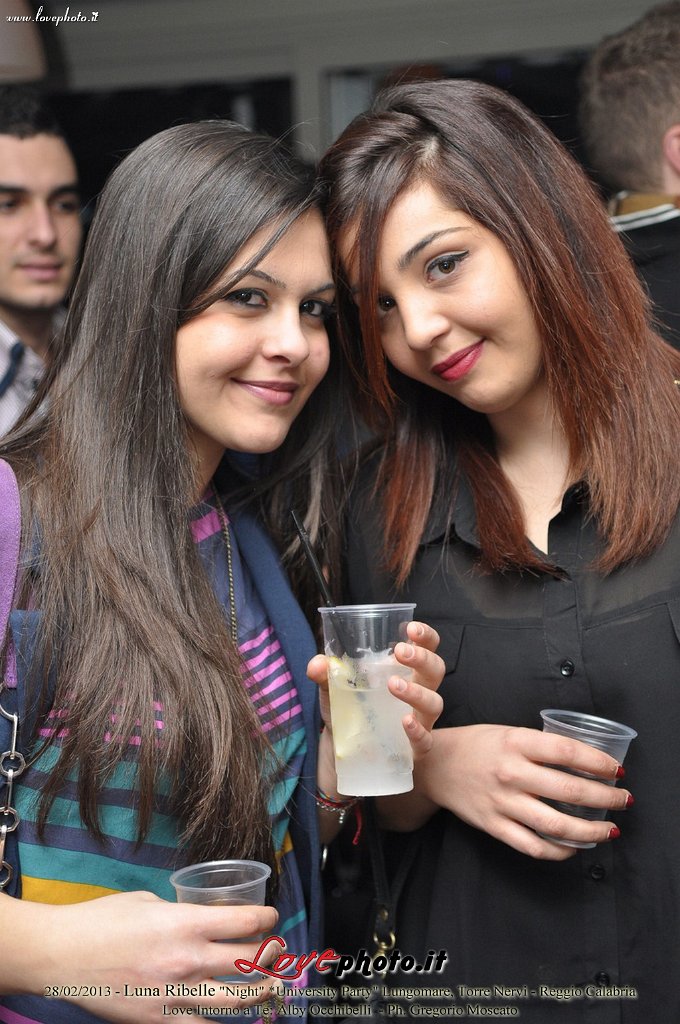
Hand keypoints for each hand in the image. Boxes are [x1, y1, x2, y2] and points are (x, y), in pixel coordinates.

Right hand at [3, 890, 279, 1021]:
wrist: (61, 955)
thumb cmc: (100, 920)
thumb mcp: (147, 902)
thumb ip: (177, 913)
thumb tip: (194, 919)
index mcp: (185, 923)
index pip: (244, 923)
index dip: (266, 919)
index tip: (271, 917)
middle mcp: (188, 960)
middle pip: (248, 961)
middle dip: (270, 954)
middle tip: (276, 949)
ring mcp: (175, 995)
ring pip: (236, 1000)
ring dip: (259, 992)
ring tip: (270, 987)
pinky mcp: (158, 1020)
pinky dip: (219, 1022)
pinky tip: (228, 1017)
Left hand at [307, 620, 443, 760]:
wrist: (350, 752)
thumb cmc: (354, 710)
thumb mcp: (336, 689)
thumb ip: (327, 674)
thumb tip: (317, 664)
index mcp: (406, 670)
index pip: (428, 647)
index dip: (426, 636)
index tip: (411, 628)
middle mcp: (420, 691)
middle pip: (436, 669)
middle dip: (422, 657)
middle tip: (400, 652)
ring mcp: (421, 720)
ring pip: (434, 702)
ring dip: (417, 691)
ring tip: (393, 684)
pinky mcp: (416, 746)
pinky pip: (425, 739)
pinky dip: (417, 730)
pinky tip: (405, 722)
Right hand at [419, 725, 632, 859]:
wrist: (435, 767)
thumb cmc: (476, 746)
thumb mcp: (507, 733)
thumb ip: (539, 747)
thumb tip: (582, 761)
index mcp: (515, 743)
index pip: (567, 751)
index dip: (598, 762)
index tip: (616, 770)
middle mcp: (511, 772)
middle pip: (569, 790)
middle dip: (605, 797)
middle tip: (623, 800)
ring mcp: (502, 802)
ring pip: (556, 824)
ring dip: (590, 830)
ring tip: (609, 830)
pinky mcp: (494, 826)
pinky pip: (533, 846)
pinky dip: (559, 851)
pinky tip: (574, 847)